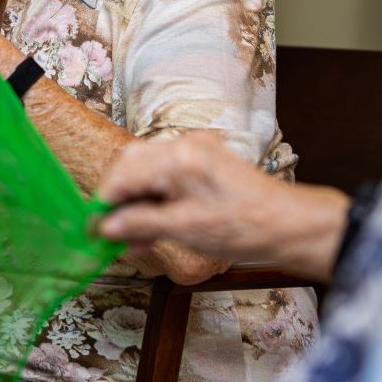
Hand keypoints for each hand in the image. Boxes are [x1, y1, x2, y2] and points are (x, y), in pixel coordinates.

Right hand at [98, 131, 290, 264]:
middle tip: (112, 233)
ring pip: (148, 169)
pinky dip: (156, 197)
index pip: (123, 172)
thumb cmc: (244, 225)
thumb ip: (141, 224)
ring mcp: (196, 150)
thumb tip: (106, 227)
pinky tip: (154, 225)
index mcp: (179, 156)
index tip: (94, 228)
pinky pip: (167, 173)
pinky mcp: (205, 161)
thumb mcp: (184, 229)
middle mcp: (185, 144)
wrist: (288, 224)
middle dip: (119, 198)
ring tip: (135, 236)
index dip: (104, 201)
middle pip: (132, 164)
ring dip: (136, 200)